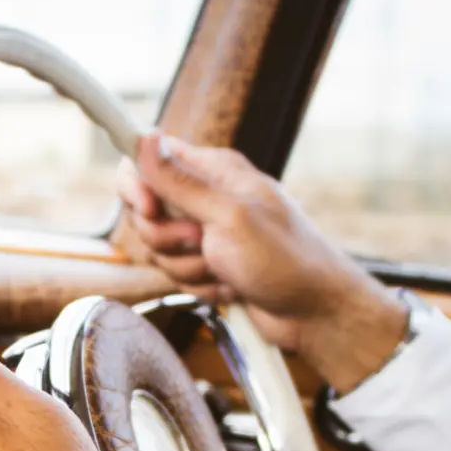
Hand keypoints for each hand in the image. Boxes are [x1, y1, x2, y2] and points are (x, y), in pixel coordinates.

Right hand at [119, 133, 408, 392]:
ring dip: (188, 268)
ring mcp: (206, 233)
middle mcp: (206, 197)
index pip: (148, 160)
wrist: (313, 311)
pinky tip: (231, 285)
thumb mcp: (229, 216)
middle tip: (202, 243)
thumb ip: (181, 182)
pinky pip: (177, 275)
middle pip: (146, 213)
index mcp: (214, 170)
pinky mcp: (208, 264)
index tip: (149, 209)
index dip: (137, 185)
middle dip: (167, 239)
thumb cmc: (285, 259)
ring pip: (160, 250)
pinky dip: (201, 286)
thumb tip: (146, 138)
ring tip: (225, 268)